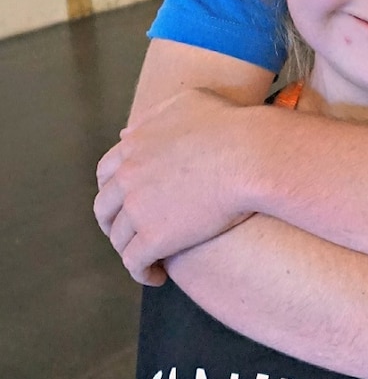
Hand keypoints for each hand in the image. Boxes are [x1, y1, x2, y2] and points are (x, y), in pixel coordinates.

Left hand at [93, 88, 254, 283]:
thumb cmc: (230, 124)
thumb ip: (152, 117)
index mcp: (134, 145)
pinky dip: (142, 272)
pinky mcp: (155, 237)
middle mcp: (128, 177)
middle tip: (130, 233)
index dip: (113, 189)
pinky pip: (136, 263)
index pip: (106, 172)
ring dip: (129, 249)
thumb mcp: (188, 102)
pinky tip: (157, 276)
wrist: (251, 154)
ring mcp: (138, 208)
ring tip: (149, 259)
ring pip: (119, 239)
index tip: (125, 201)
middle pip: (105, 208)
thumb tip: (125, 133)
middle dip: (113, 223)